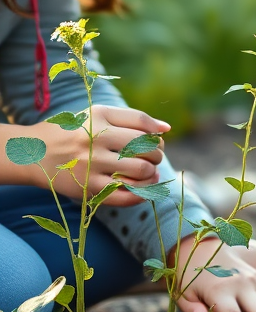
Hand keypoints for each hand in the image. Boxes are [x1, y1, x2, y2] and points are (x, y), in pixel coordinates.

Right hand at [15, 105, 167, 206]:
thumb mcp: (97, 115)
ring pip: (141, 171)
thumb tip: (166, 128)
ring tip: (150, 173)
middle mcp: (95, 139)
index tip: (157, 141)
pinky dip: (142, 194)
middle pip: (147, 148)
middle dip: (157, 154)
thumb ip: (133, 118)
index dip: (157, 134)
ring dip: (152, 174)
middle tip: (152, 158)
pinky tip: (143, 190)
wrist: (32, 153)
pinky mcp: (87, 188)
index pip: (143, 124)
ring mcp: (91, 165)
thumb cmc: (74, 132)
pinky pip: (125, 195)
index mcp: (99, 117)